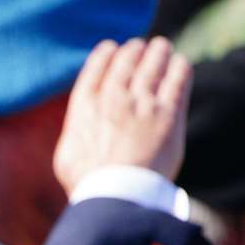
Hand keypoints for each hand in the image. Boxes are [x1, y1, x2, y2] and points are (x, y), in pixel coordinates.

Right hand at [53, 36, 192, 192]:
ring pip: (153, 63)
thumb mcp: (65, 155)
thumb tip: (81, 120)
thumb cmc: (87, 184)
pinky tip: (180, 64)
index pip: (96, 67)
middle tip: (141, 47)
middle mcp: (113, 98)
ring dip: (158, 52)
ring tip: (161, 48)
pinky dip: (179, 67)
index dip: (106, 54)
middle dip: (134, 50)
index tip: (112, 48)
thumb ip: (75, 129)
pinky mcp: (168, 113)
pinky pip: (177, 77)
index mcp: (84, 107)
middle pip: (126, 60)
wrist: (116, 196)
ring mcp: (142, 104)